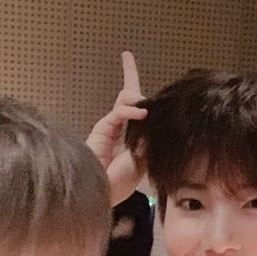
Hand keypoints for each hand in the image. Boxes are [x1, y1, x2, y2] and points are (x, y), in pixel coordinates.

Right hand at [86, 51, 147, 205]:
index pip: (138, 110)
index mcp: (132, 138)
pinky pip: (119, 113)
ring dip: (136, 100)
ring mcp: (110, 127)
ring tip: (145, 110)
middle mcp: (120, 129)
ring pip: (125, 101)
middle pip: (127, 96)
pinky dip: (131, 111)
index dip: (137, 89)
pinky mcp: (102, 129)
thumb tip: (155, 120)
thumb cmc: (120, 184)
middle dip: (130, 76)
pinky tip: (141, 114)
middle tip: (128, 60)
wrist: (101, 195)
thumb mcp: (143, 162)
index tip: (129, 61)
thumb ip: (149, 141)